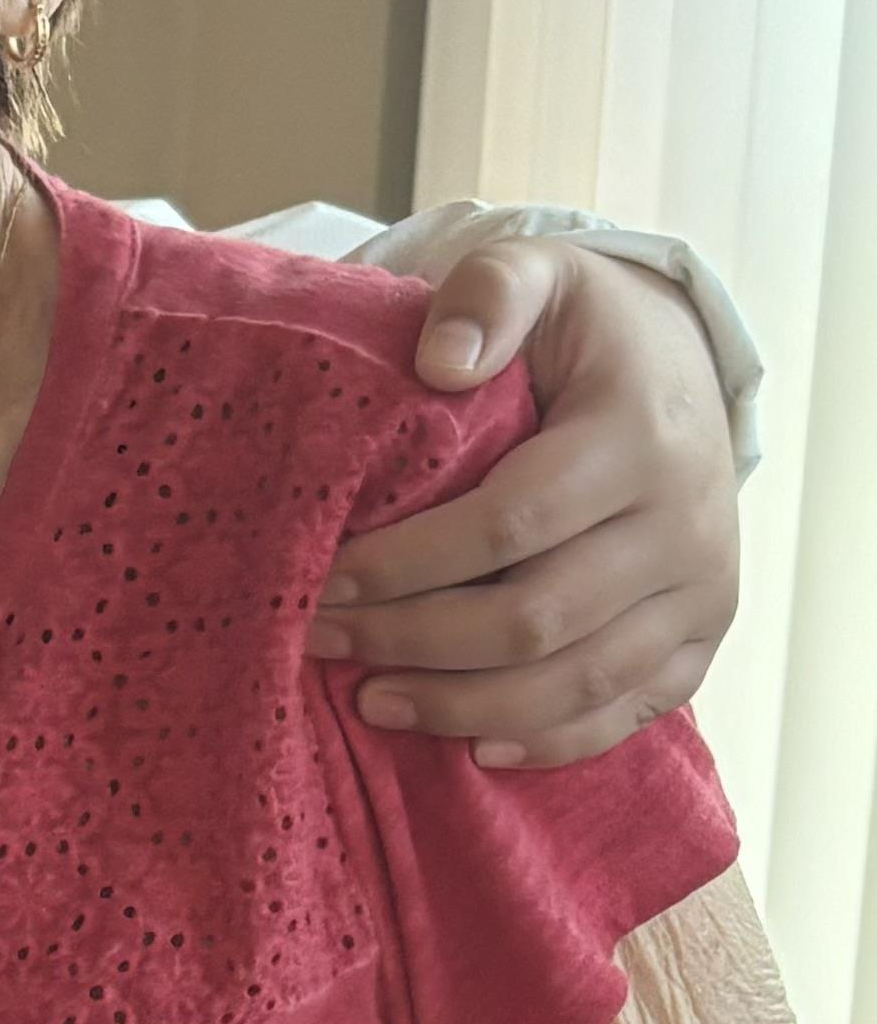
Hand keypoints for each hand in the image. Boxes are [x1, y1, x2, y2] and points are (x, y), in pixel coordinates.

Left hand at [308, 243, 736, 763]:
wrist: (682, 366)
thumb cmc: (581, 329)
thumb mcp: (539, 275)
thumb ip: (486, 295)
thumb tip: (439, 360)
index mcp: (639, 438)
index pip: (509, 525)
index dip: (408, 563)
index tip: (322, 577)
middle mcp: (686, 525)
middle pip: (535, 618)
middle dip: (414, 640)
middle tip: (320, 641)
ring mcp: (703, 591)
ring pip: (579, 681)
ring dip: (465, 705)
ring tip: (371, 698)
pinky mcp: (702, 639)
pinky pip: (628, 711)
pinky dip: (552, 740)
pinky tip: (474, 747)